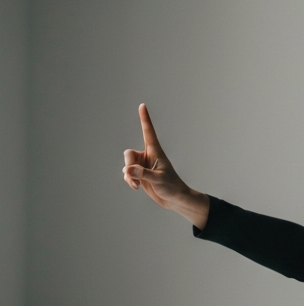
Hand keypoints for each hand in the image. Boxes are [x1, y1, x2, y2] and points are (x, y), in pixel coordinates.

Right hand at [123, 104, 209, 227]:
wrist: (175, 199)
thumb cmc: (172, 187)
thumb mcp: (158, 180)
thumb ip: (143, 174)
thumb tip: (128, 170)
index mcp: (155, 152)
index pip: (148, 132)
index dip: (145, 119)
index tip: (143, 105)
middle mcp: (148, 156)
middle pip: (129, 154)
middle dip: (128, 164)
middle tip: (134, 175)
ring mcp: (143, 165)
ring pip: (126, 164)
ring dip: (128, 175)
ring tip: (137, 184)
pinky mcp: (140, 175)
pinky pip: (127, 174)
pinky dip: (129, 180)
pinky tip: (136, 187)